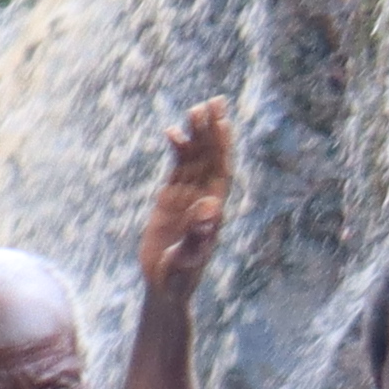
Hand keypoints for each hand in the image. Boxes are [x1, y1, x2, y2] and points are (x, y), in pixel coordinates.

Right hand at [137, 101, 232, 294]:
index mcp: (212, 211)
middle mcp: (204, 200)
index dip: (222, 146)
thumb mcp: (187, 259)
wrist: (166, 287)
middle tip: (214, 101)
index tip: (222, 122)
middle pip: (210, 159)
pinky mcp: (171, 200)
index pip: (220, 171)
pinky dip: (178, 150)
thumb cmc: (179, 278)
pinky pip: (178, 168)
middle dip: (213, 132)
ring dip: (197, 136)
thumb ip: (198, 235)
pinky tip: (175, 132)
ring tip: (196, 109)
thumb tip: (210, 207)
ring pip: (195, 160)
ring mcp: (188, 198)